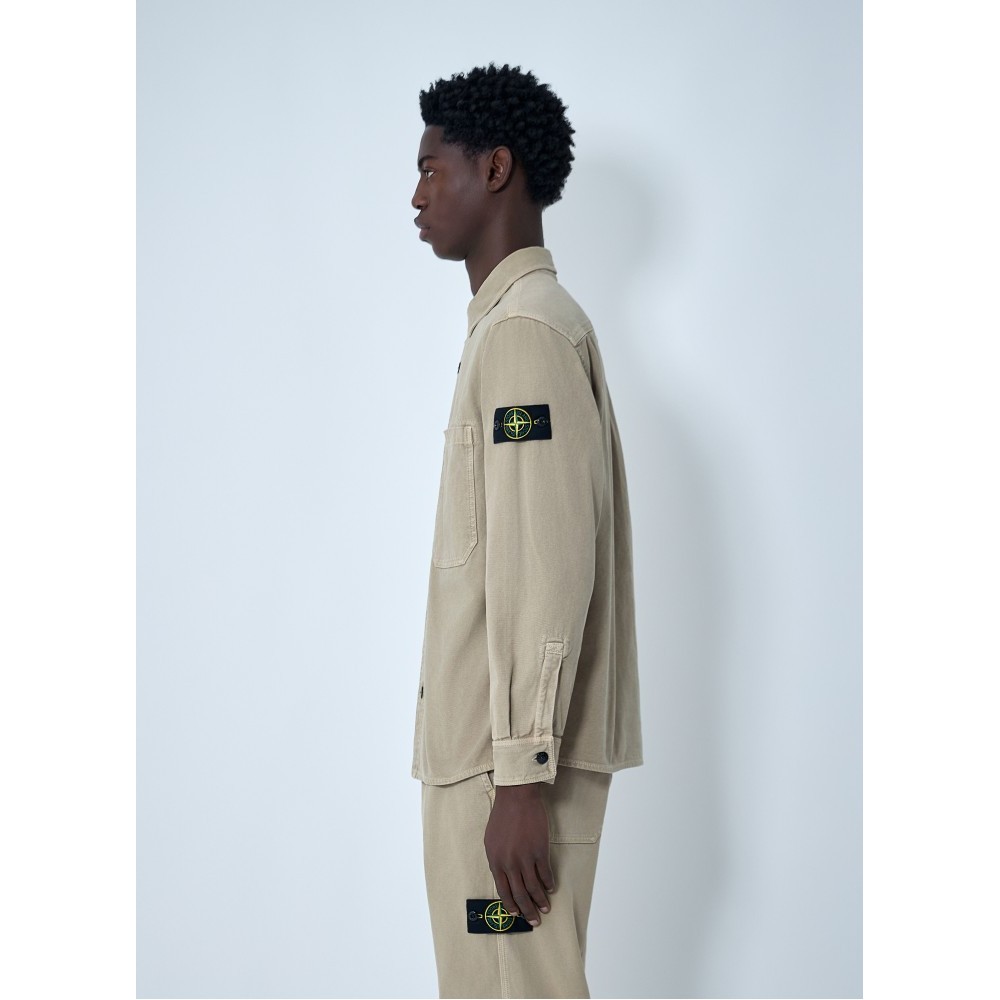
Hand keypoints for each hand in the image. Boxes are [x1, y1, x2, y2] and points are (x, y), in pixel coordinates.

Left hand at [483, 782, 554, 925]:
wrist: (516, 798)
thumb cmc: (502, 817)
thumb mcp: (491, 840)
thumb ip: (496, 860)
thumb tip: (503, 877)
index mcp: (495, 861)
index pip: (503, 891)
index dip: (511, 905)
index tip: (517, 915)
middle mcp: (509, 863)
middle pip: (519, 894)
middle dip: (527, 910)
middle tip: (534, 921)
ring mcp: (525, 857)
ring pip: (534, 887)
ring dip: (540, 900)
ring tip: (545, 908)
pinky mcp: (539, 850)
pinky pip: (545, 873)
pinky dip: (549, 883)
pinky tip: (551, 888)